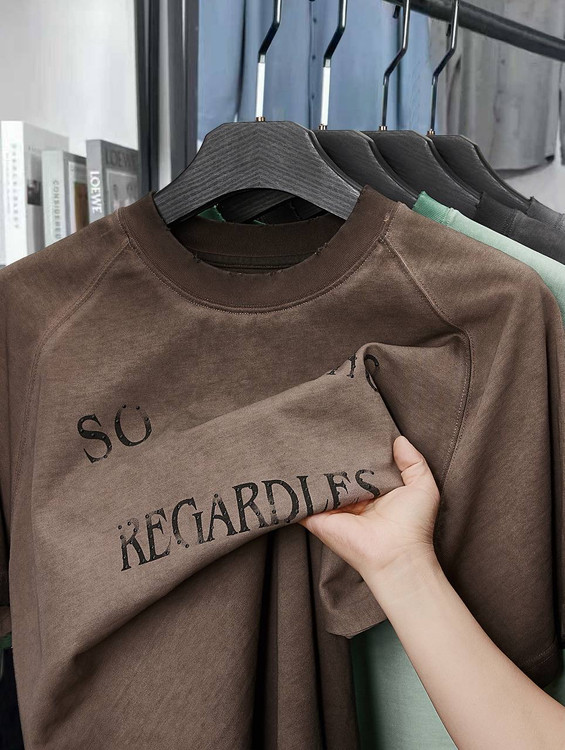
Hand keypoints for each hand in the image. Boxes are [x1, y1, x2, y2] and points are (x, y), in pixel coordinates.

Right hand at [299, 436, 439, 582]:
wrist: (396, 554)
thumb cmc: (413, 524)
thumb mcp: (422, 485)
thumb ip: (413, 460)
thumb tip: (399, 439)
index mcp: (374, 492)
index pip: (361, 466)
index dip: (357, 449)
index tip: (350, 429)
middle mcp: (353, 500)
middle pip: (338, 472)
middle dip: (332, 455)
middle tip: (324, 431)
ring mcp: (334, 509)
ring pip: (318, 483)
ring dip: (312, 467)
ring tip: (303, 442)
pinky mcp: (318, 518)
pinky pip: (302, 500)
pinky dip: (294, 487)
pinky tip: (289, 466)